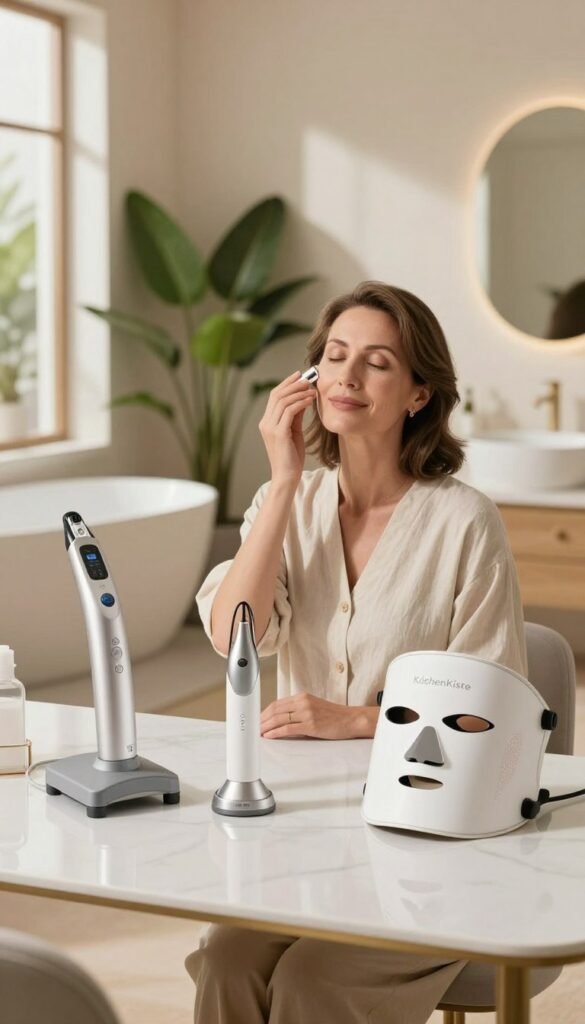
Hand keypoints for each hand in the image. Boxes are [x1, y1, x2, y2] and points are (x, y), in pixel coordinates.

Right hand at [258, 371, 316, 486]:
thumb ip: (296, 416)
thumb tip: (303, 398)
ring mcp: (270, 428)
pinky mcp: (279, 433)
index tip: (300, 375)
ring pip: (283, 401)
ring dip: (299, 392)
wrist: (287, 477)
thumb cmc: (292, 457)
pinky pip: (289, 411)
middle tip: (308, 378)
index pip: (274, 396)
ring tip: (312, 389)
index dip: (287, 384)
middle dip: (293, 384)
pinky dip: (301, 402)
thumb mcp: (294, 432)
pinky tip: (310, 400)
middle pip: (277, 395)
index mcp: (267, 422)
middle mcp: (266, 423)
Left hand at [261, 692, 376, 739]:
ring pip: (279, 719)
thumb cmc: (334, 716)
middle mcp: (303, 702)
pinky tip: (269, 736)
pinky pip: (288, 728)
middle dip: (261, 719)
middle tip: (253, 727)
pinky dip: (276, 732)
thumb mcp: (314, 707)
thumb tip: (281, 719)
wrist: (351, 719)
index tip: (257, 719)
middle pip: (275, 710)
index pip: (277, 703)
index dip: (264, 712)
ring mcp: (307, 713)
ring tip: (258, 733)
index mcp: (302, 697)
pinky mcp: (311, 725)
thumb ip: (298, 710)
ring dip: (265, 726)